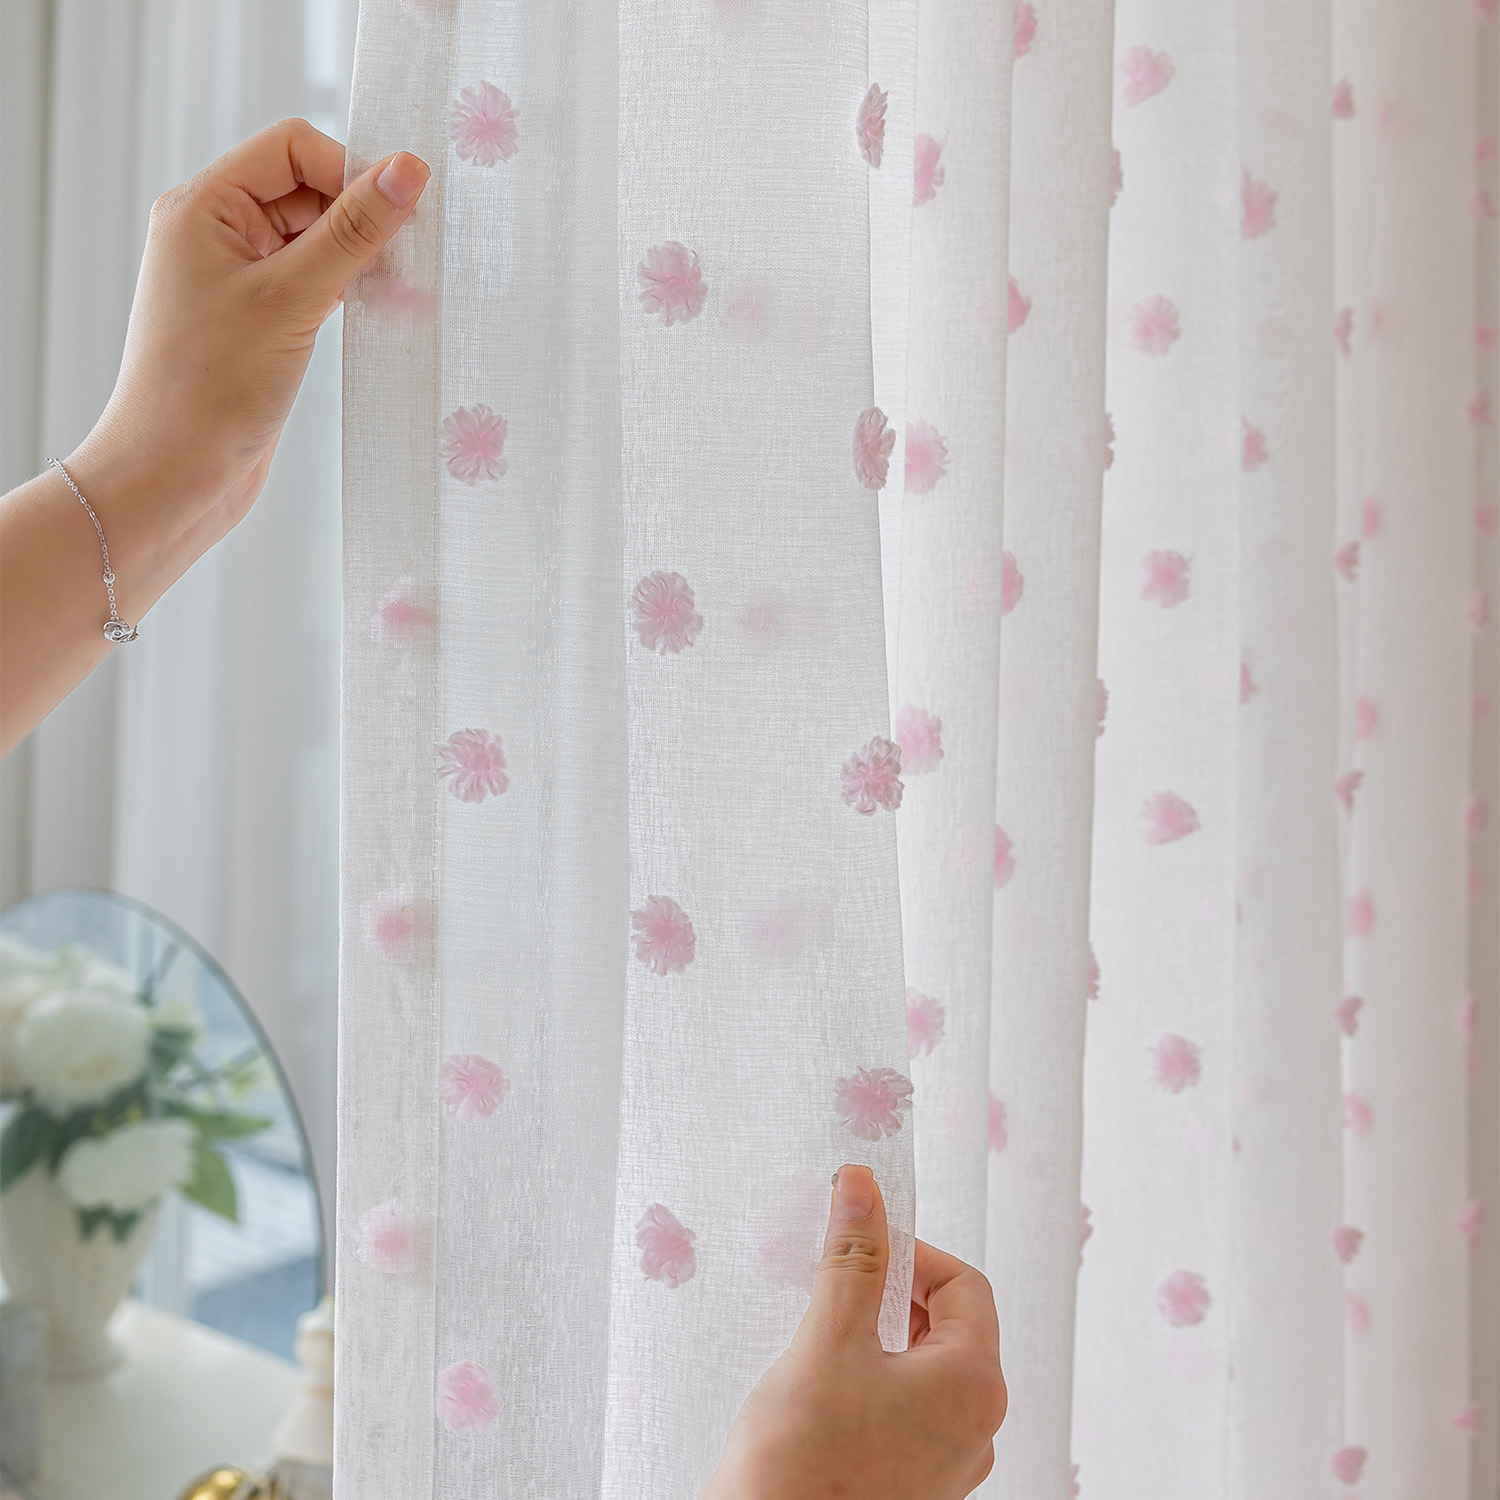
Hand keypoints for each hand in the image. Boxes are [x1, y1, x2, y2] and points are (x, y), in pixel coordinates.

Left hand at [71, 118, 428, 581]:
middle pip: (310, 192)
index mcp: (204, 207)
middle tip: (410, 264)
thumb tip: (407, 170)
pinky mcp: (262, 321)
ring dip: (363, 262)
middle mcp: (217, 233)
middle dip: (363, 222)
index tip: (402, 212)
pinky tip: (385, 317)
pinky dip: (353, 293)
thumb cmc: (208, 388)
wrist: (175, 477)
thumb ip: (353, 231)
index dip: (350, 171)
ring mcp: (240, 279)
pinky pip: (317, 284)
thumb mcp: (291, 299)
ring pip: (320, 241)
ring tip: (404, 299)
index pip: (293, 150)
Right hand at [703, 1166, 1005, 1499]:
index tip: (861, 1244)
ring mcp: (948, 1464)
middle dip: (895, 1292)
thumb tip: (862, 1187)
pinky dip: (877, 1379)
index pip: (964, 1285)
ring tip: (828, 1332)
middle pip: (950, 1325)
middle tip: (838, 1281)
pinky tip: (828, 1383)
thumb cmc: (802, 1461)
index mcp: (974, 1386)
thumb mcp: (829, 1338)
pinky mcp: (915, 1487)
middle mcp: (976, 1428)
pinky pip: (911, 1411)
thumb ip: (854, 1258)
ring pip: (928, 1369)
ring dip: (882, 1335)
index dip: (913, 1253)